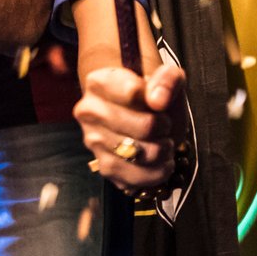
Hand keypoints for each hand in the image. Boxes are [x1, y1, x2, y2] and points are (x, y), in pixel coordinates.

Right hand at [75, 62, 185, 192]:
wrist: (144, 118)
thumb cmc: (153, 96)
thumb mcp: (166, 78)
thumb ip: (167, 80)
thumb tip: (158, 101)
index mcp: (99, 82)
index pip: (133, 92)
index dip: (158, 102)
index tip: (161, 105)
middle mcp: (89, 111)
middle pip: (144, 127)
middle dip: (163, 129)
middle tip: (166, 127)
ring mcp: (94, 141)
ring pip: (139, 154)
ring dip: (162, 153)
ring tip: (165, 145)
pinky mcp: (103, 167)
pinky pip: (133, 177)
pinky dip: (155, 174)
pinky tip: (161, 163)